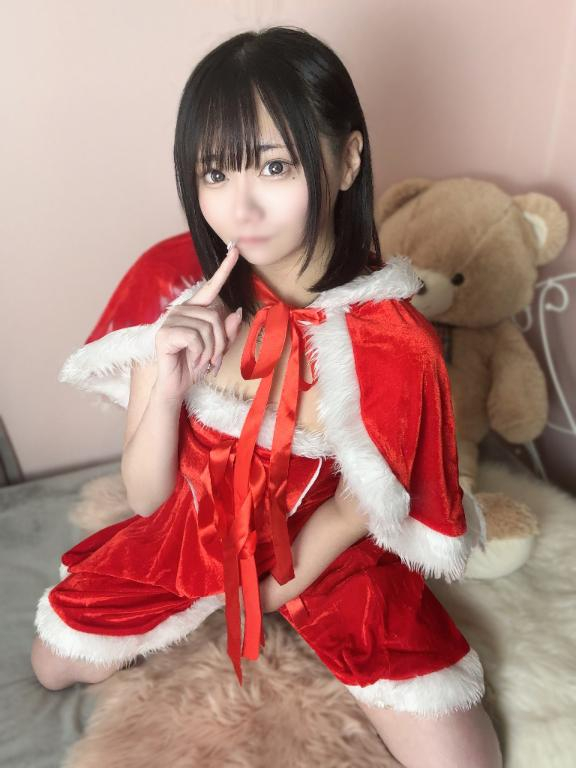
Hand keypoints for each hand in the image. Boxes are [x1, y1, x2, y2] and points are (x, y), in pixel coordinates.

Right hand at [154, 243, 242, 401]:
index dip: (224, 269)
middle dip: (220, 343)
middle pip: (215, 317)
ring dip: (210, 351)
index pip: (211, 287)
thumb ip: (227, 332)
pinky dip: (199, 354)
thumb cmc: (194, 365)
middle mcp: (181, 310)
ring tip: (202, 362)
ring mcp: (171, 320)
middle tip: (214, 360)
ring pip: (207, 329)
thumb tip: (237, 312)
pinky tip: (192, 361)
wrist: (176, 385)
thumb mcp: (217, 349)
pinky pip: (195, 338)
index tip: (236, 251)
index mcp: (194, 311)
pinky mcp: (165, 333)